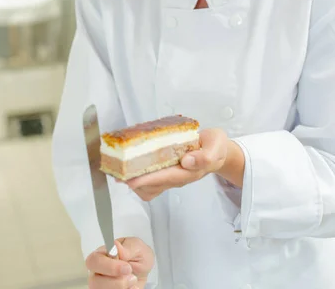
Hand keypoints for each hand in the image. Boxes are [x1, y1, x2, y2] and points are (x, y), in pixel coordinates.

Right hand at [86, 237, 153, 288]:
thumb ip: (127, 248)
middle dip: (117, 282)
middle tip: (132, 277)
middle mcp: (98, 271)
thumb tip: (116, 247)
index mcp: (101, 254)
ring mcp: (101, 285)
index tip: (127, 268)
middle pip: (95, 281)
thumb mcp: (136, 247)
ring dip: (121, 288)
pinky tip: (132, 287)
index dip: (110, 266)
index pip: (94, 261)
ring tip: (133, 280)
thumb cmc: (136, 254)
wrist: (142, 269)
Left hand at [124, 129, 243, 200]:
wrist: (218, 149)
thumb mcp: (216, 146)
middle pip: (153, 186)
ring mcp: (172, 177)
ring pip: (149, 187)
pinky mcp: (167, 173)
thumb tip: (187, 161)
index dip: (147, 179)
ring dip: (134, 180)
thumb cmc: (215, 146)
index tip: (130, 179)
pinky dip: (138, 175)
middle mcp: (178, 177)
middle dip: (134, 181)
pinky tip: (130, 166)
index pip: (166, 177)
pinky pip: (150, 180)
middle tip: (116, 173)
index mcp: (190, 171)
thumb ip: (206, 155)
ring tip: (119, 170)